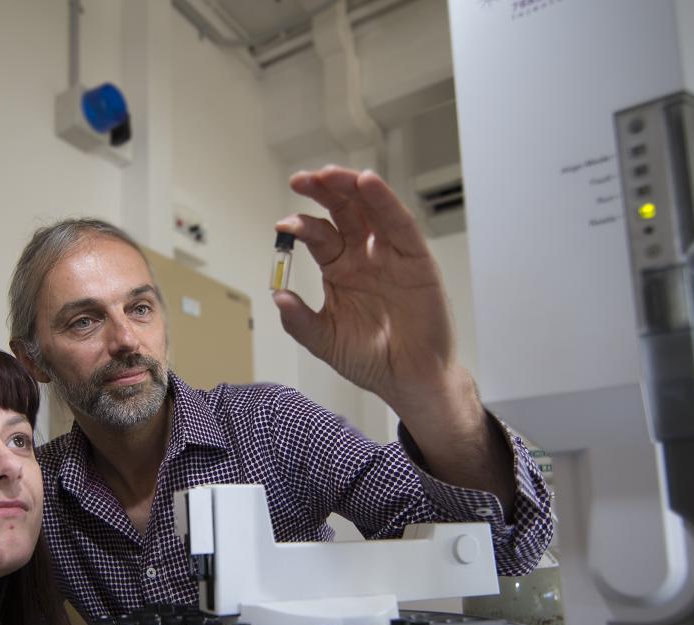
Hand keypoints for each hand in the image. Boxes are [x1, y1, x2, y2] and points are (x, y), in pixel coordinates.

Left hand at [273, 166, 463, 415]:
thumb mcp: (326, 341)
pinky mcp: (416, 258)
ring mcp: (390, 254)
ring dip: (350, 187)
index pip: (319, 236)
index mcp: (340, 269)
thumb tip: (277, 296)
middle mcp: (364, 255)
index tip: (283, 226)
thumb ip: (300, 321)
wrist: (410, 380)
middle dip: (322, 192)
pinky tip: (369, 184)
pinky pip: (399, 224)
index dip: (301, 226)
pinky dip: (385, 202)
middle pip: (343, 211)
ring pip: (370, 209)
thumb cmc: (372, 360)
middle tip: (302, 180)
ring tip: (330, 175)